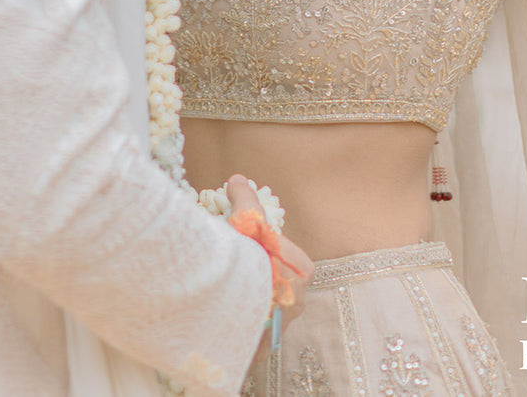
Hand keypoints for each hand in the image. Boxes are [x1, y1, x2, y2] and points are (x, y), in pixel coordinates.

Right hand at [225, 174, 311, 362]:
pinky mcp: (264, 347)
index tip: (247, 247)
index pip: (289, 258)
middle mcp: (299, 300)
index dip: (267, 251)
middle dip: (260, 280)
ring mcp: (282, 326)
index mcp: (302, 269)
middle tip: (234, 271)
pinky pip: (254, 338)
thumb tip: (238, 178)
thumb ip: (245, 198)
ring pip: (267, 312)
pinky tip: (224, 318)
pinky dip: (241, 330)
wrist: (230, 295)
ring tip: (225, 295)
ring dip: (250, 306)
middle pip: (279, 286)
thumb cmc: (245, 252)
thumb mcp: (246, 217)